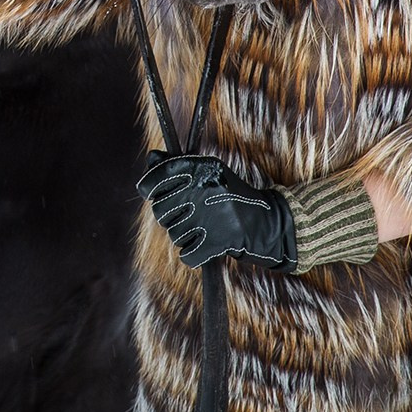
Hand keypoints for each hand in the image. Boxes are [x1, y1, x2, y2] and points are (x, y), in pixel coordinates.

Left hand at [136, 151, 295, 271]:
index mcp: (202, 170)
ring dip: (182, 234)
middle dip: (168, 214)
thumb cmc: (229, 194)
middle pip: (160, 209)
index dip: (148, 186)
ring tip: (200, 226)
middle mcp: (204, 191)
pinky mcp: (217, 243)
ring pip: (173, 234)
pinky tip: (202, 244)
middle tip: (183, 212)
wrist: (264, 221)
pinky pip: (186, 254)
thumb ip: (176, 165)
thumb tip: (150, 157)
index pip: (158, 176)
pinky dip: (192, 253)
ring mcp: (210, 218)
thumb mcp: (208, 171)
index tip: (148, 191)